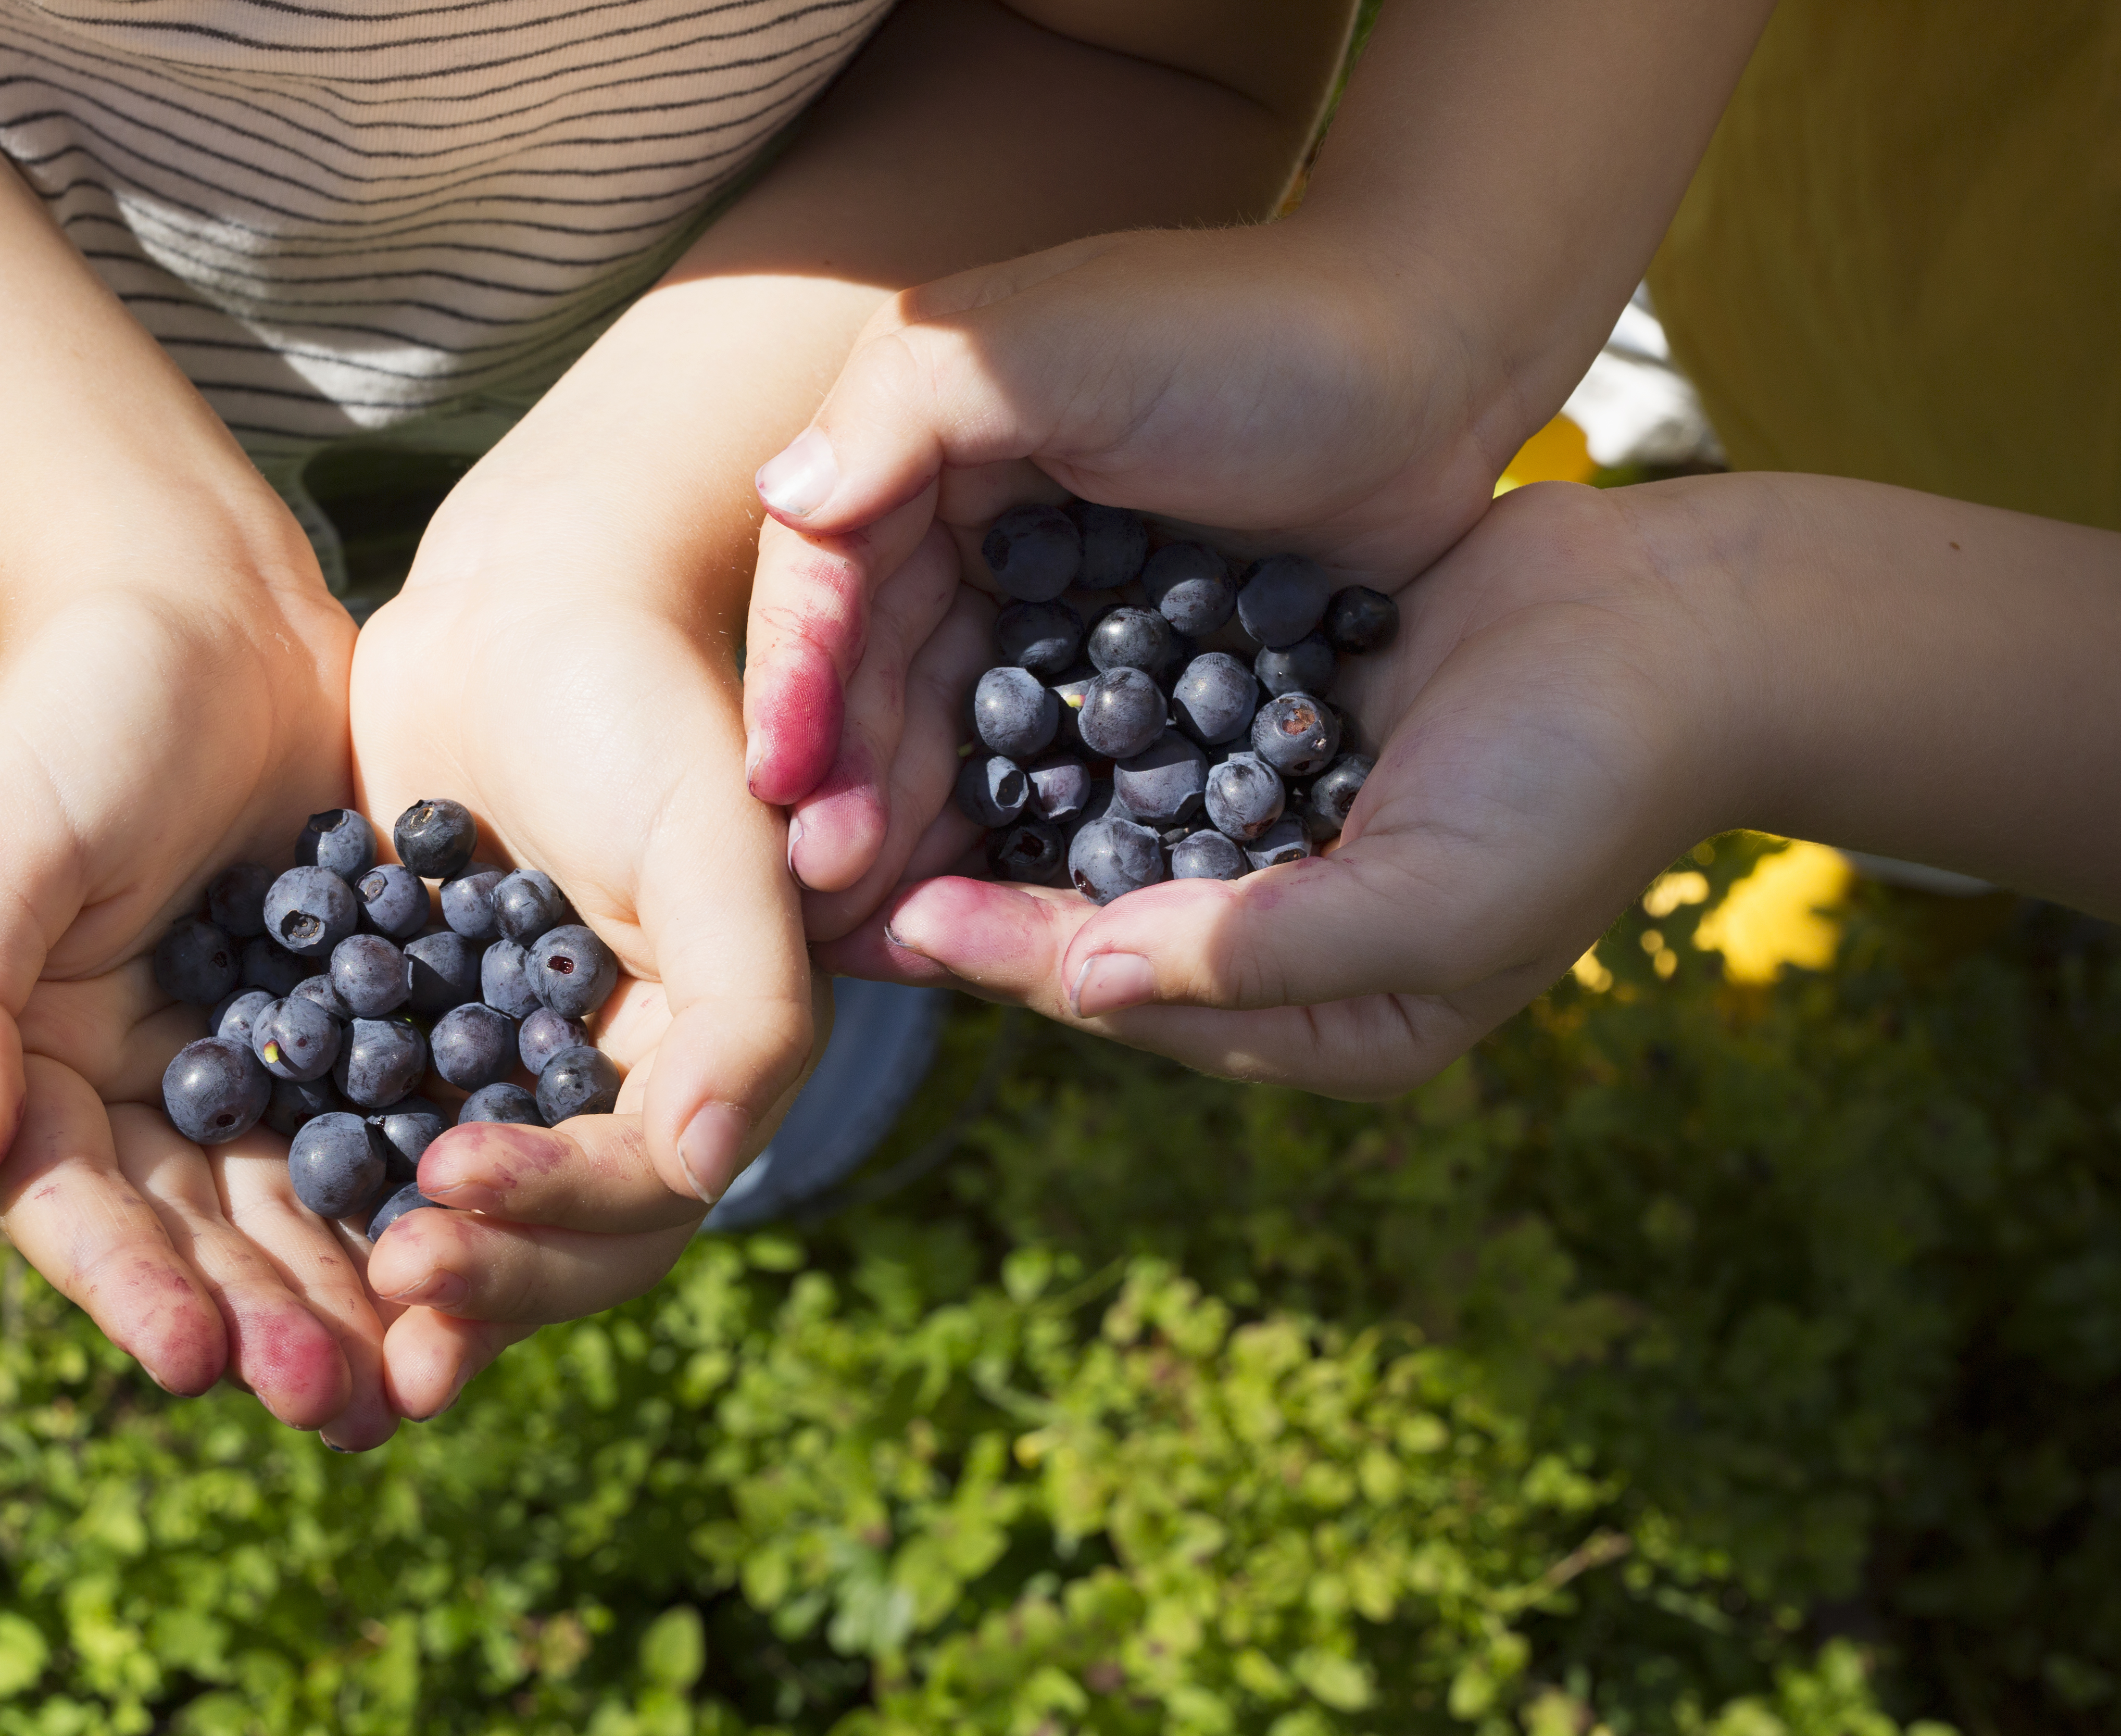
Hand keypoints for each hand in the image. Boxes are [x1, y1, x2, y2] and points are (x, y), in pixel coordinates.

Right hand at [0, 585, 417, 1446]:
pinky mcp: (351, 1032)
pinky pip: (391, 1137)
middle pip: (202, 1245)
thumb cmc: (76, 710)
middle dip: (267, 1330)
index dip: (130, 1293)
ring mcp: (253, 1070)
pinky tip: (484, 1267)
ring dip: (355, 1304)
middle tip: (338, 1409)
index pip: (76, 1213)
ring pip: (304, 1218)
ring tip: (418, 1384)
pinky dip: (427, 1205)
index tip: (192, 1366)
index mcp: (31, 1069)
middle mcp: (138, 1094)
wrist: (207, 606)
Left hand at [343, 522, 823, 1420]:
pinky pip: (371, 1141)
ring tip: (311, 1319)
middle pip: (553, 1244)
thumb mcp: (716, 843)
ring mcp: (508, 1070)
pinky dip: (325, 1194)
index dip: (550, 1220)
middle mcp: (613, 1091)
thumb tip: (710, 1168)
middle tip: (377, 1295)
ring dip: (392, 1276)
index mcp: (704, 1066)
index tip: (441, 1196)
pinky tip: (249, 1227)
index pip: (640, 1200)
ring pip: (459, 1218)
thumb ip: (747, 1008)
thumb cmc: (643, 704)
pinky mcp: (409, 1034)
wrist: (528, 600)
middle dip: (473, 1279)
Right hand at [742, 221, 1532, 922]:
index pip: (828, 576)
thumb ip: (907, 405)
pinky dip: (1012, 819)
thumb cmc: (1251, 335)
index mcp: (927, 441)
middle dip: (843, 779)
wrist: (1438, 365)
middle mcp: (971, 521)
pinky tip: (982, 892)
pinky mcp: (1134, 657)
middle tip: (821, 887)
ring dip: (910, 819)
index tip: (780, 790)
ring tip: (875, 918)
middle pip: (879, 671)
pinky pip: (1052, 752)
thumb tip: (779, 499)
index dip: (798, 683)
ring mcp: (1054, 596)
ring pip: (954, 726)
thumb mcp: (1059, 341)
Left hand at [818, 480, 1746, 1097]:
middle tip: (833, 852)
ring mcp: (1267, 818)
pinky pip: (1144, 723)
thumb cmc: (1583, 787)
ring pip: (1098, 819)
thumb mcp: (1436, 906)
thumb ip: (1264, 952)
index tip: (899, 923)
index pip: (1129, 997)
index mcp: (1319, 1017)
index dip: (1012, 963)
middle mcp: (1275, 929)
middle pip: (1088, 919)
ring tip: (872, 753)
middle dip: (972, 888)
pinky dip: (1067, 702)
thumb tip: (1098, 979)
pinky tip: (973, 650)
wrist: (1687, 629)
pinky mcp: (1266, 713)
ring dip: (997, 788)